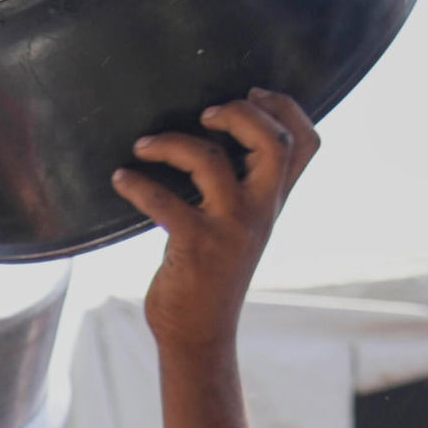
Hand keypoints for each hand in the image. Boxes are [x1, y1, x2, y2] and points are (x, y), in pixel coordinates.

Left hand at [127, 91, 316, 348]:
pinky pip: (163, 203)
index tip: (252, 93)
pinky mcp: (195, 247)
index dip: (287, 107)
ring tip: (143, 146)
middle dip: (240, 114)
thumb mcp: (241, 228)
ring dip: (171, 143)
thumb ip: (244, 188)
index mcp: (272, 202)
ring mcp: (230, 228)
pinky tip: (121, 180)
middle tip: (204, 114)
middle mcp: (260, 211)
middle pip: (274, 142)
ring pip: (211, 160)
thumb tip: (218, 135)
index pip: (306, 144)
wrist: (199, 334)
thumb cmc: (213, 272)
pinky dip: (137, 185)